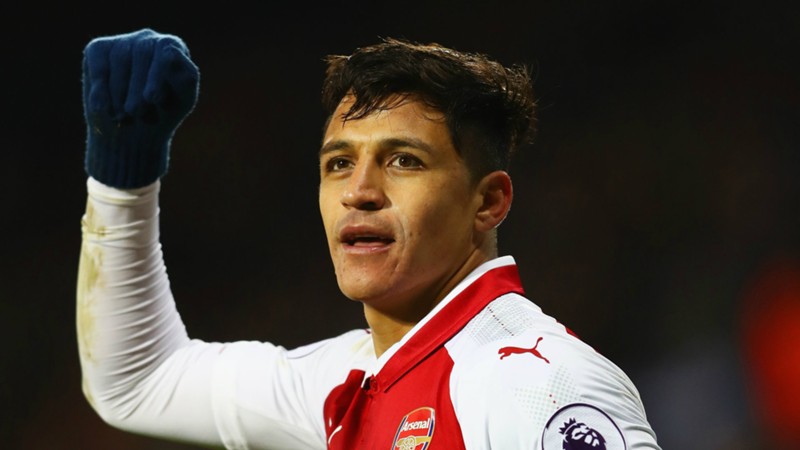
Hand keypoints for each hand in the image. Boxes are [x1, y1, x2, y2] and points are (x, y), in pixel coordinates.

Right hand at [82, 28, 199, 187]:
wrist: (129, 139)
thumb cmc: (159, 120)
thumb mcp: (179, 103)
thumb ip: (184, 79)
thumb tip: (178, 60)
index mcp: (173, 52)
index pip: (166, 50)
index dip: (156, 75)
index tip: (150, 101)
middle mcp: (148, 41)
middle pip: (142, 51)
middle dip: (137, 86)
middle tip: (135, 113)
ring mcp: (122, 44)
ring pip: (118, 58)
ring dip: (119, 92)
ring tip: (125, 116)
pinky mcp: (98, 51)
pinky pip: (99, 64)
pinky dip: (101, 89)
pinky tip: (106, 109)